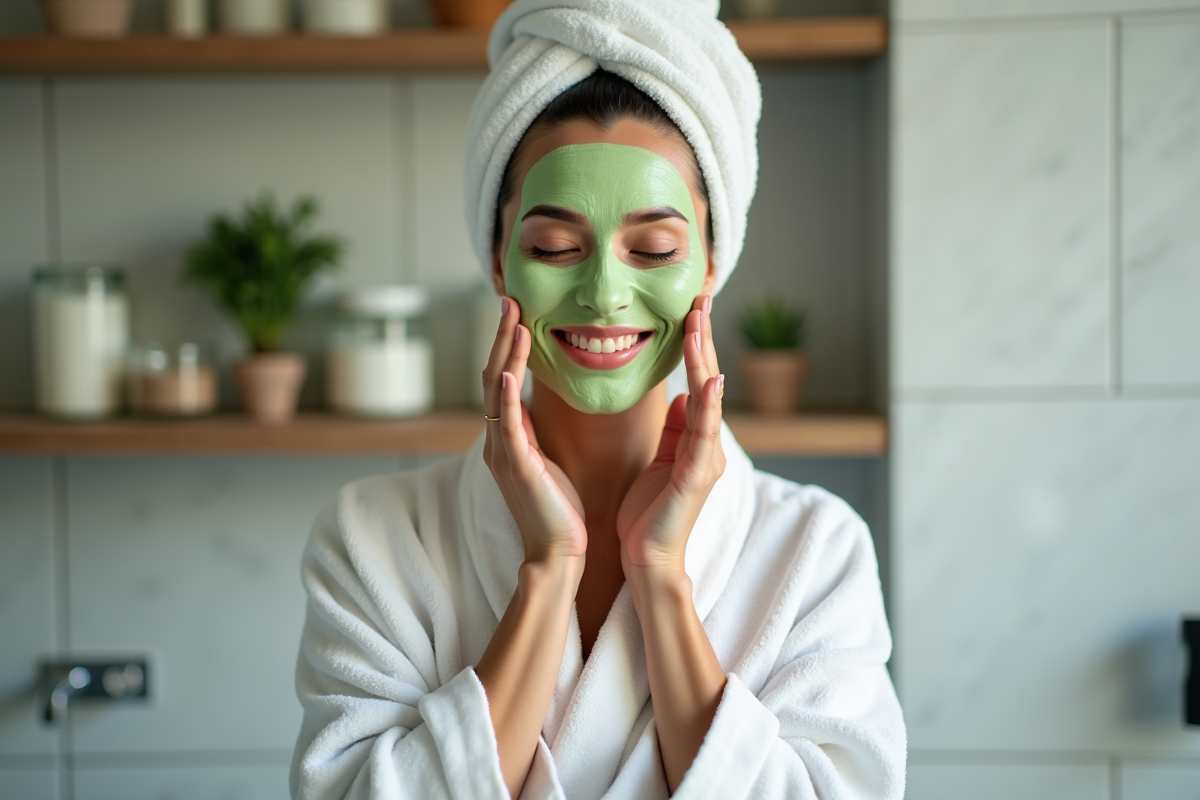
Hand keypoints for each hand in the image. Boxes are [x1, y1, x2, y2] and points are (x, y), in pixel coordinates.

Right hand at [482, 297, 587, 564]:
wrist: (558, 553)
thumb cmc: (558, 509)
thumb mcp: (547, 460)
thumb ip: (538, 432)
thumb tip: (544, 406)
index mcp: (508, 437)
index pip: (503, 380)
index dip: (507, 345)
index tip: (517, 312)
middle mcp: (498, 440)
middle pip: (493, 377)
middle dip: (501, 338)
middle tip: (510, 301)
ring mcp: (504, 453)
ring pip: (497, 394)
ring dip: (505, 356)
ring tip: (514, 322)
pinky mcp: (517, 468)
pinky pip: (508, 428)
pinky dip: (507, 399)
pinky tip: (509, 375)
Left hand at [617, 295, 724, 573]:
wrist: (648, 560)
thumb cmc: (651, 514)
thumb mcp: (662, 461)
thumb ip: (676, 430)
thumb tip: (683, 397)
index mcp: (697, 440)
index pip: (698, 382)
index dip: (696, 345)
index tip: (692, 308)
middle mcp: (708, 445)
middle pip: (708, 381)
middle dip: (704, 339)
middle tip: (701, 298)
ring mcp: (706, 460)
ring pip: (709, 399)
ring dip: (704, 359)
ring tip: (699, 323)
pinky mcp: (695, 477)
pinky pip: (704, 434)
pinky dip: (709, 405)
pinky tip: (711, 379)